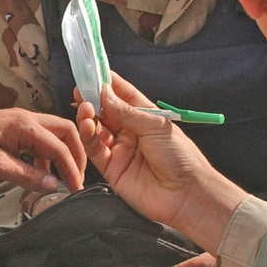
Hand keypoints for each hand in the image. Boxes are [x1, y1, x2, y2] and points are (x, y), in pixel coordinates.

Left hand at [0, 109, 85, 194]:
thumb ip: (27, 175)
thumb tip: (54, 184)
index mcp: (24, 125)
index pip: (60, 146)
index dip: (72, 169)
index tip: (77, 190)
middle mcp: (25, 119)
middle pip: (64, 132)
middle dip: (75, 155)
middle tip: (76, 179)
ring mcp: (18, 122)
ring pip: (52, 134)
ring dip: (60, 154)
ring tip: (61, 180)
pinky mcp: (10, 129)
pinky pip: (37, 140)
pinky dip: (44, 155)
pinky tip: (40, 173)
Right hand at [76, 72, 243, 252]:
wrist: (186, 194)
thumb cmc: (180, 157)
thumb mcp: (155, 126)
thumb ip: (127, 111)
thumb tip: (105, 93)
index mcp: (145, 118)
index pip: (123, 97)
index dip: (108, 85)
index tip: (93, 72)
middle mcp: (131, 132)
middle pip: (107, 112)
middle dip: (93, 100)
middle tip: (80, 90)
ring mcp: (120, 150)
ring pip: (97, 130)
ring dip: (89, 117)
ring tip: (84, 108)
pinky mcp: (111, 169)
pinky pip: (95, 150)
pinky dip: (88, 136)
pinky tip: (87, 125)